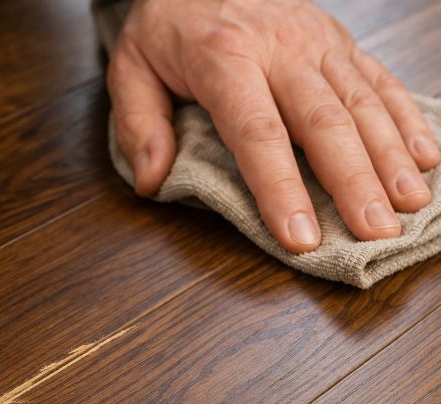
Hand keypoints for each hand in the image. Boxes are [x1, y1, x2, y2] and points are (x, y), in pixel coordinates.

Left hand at [108, 0, 440, 252]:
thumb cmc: (166, 27)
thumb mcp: (130, 70)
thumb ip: (139, 126)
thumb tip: (154, 181)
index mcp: (224, 58)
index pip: (257, 133)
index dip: (281, 189)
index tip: (300, 238)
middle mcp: (280, 47)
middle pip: (323, 122)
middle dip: (353, 183)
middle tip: (374, 234)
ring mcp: (317, 40)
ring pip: (361, 102)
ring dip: (389, 157)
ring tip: (409, 207)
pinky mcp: (339, 40)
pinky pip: (378, 80)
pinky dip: (405, 120)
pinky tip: (424, 158)